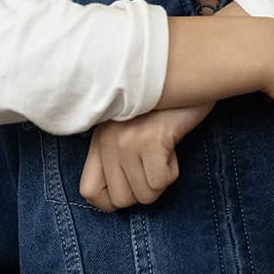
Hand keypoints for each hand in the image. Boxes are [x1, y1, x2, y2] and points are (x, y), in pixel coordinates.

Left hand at [80, 104, 212, 210]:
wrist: (185, 73)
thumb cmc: (162, 106)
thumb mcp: (129, 128)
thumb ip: (117, 155)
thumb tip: (120, 196)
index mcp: (99, 138)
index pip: (88, 191)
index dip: (112, 200)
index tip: (133, 185)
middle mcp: (108, 140)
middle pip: (119, 200)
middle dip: (144, 191)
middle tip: (155, 164)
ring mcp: (126, 141)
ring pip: (143, 195)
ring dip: (161, 180)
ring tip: (164, 151)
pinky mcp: (150, 139)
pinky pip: (160, 182)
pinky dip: (172, 172)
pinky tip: (172, 148)